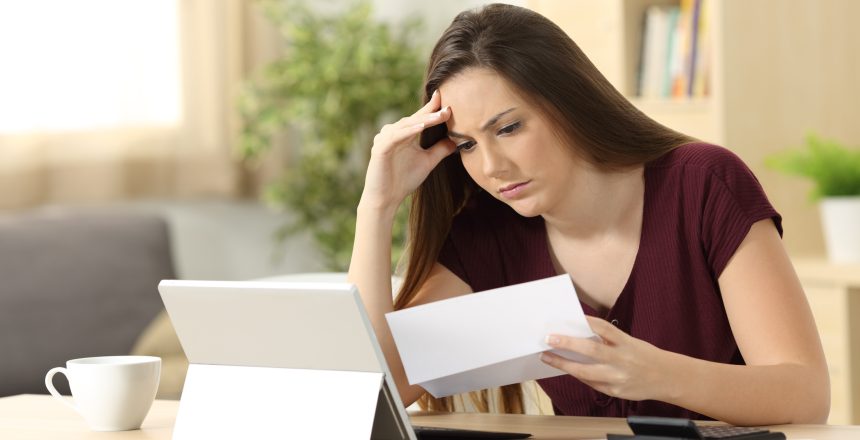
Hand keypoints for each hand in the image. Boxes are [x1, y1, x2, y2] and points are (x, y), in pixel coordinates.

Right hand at [361, 90, 456, 213]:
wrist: (386, 199)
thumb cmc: (404, 180)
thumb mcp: (427, 162)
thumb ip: (440, 150)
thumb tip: (456, 141)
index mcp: (404, 134)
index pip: (420, 118)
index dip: (432, 108)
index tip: (448, 100)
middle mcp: (394, 133)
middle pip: (414, 118)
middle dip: (431, 113)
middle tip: (448, 108)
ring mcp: (385, 139)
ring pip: (406, 125)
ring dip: (422, 120)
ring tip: (439, 116)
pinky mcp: (379, 148)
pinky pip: (395, 136)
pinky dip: (408, 131)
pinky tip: (420, 127)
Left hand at [540, 316, 672, 401]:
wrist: (667, 378)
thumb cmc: (643, 356)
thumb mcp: (630, 342)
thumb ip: (608, 340)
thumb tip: (577, 334)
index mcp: (627, 343)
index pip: (604, 328)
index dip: (586, 321)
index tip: (567, 318)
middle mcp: (622, 360)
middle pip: (591, 350)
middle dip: (567, 344)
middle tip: (548, 338)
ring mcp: (618, 378)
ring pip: (585, 372)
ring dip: (563, 364)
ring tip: (547, 357)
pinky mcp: (615, 392)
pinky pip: (591, 383)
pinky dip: (578, 375)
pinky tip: (567, 369)